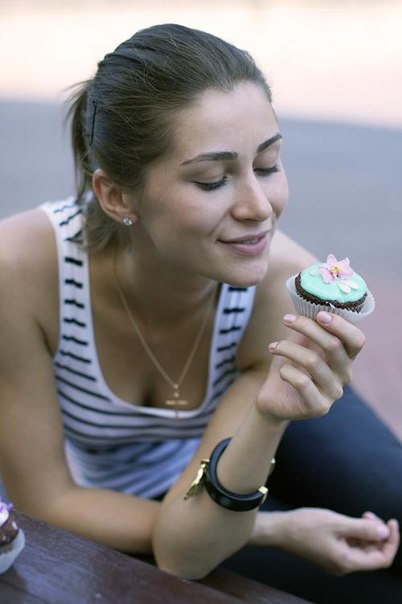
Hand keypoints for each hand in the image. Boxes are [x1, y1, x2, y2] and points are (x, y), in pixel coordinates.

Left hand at [257, 311, 364, 420]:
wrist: (273, 398)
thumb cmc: (289, 365)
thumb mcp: (299, 343)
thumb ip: (309, 327)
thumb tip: (309, 302)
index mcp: (345, 357)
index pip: (356, 340)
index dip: (340, 324)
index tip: (318, 313)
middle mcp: (344, 375)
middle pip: (333, 345)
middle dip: (307, 328)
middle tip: (286, 319)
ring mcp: (333, 393)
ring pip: (313, 361)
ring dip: (288, 348)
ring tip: (273, 346)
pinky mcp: (318, 407)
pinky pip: (302, 382)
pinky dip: (286, 370)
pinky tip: (280, 371)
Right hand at [278, 508, 399, 574]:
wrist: (279, 529)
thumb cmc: (304, 526)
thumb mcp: (337, 522)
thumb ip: (363, 528)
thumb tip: (384, 532)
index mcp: (347, 562)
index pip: (381, 558)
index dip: (390, 541)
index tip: (391, 522)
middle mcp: (343, 566)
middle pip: (372, 554)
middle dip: (376, 534)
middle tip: (369, 514)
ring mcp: (335, 561)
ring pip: (361, 549)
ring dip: (365, 532)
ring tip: (359, 515)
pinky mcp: (329, 553)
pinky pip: (350, 546)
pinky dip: (354, 534)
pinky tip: (348, 522)